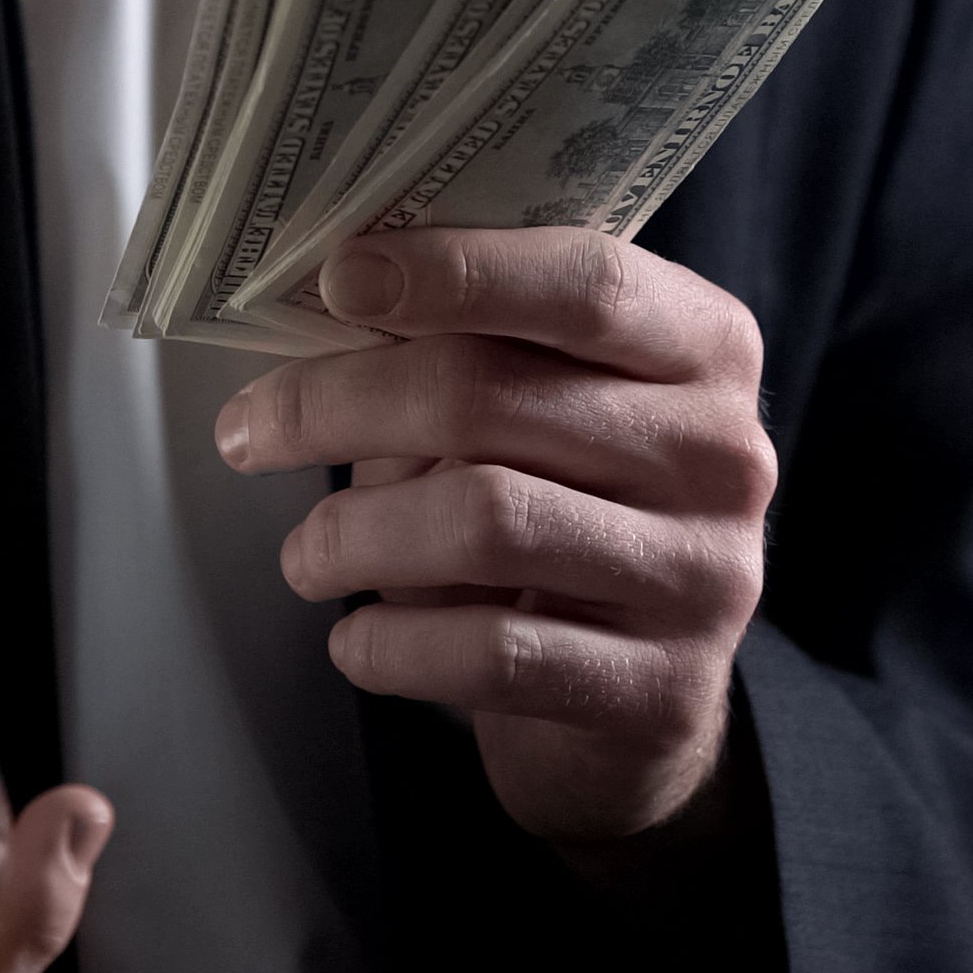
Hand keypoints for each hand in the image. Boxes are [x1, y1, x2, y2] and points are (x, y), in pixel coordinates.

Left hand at [215, 229, 774, 844]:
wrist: (642, 700)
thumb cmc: (563, 511)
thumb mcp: (538, 410)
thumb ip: (462, 349)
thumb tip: (326, 302)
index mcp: (704, 347)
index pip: (587, 281)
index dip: (458, 271)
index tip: (339, 278)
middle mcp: (723, 453)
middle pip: (495, 395)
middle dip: (339, 405)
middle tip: (249, 430)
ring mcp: (701, 576)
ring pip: (483, 521)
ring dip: (354, 533)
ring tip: (305, 553)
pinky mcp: (661, 689)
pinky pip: (491, 651)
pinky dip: (390, 645)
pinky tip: (355, 639)